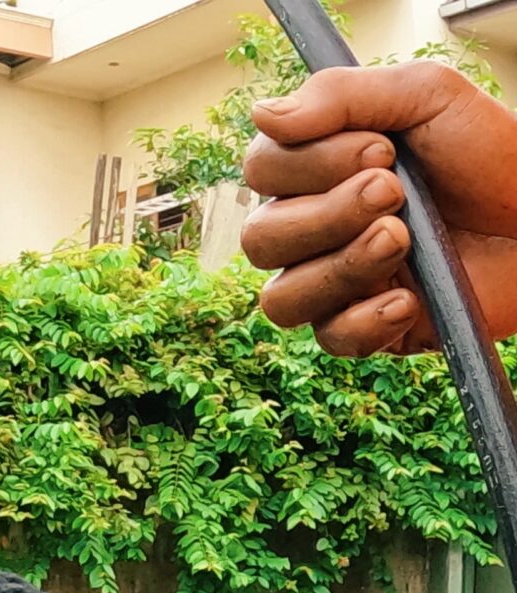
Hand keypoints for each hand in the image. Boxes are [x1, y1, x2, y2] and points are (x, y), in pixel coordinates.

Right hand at [243, 64, 516, 354]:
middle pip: (261, 239)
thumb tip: (261, 114)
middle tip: (395, 192)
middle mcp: (310, 230)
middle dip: (328, 215)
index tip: (383, 150)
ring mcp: (332, 283)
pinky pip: (330, 339)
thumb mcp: (426, 97)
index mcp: (316, 171)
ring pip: (283, 298)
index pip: (262, 170)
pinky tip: (408, 297)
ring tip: (402, 239)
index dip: (309, 163)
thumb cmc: (490, 155)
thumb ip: (342, 94)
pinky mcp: (364, 328)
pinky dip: (365, 320)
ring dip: (343, 266)